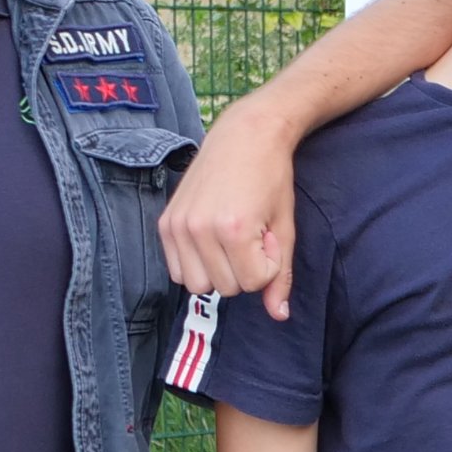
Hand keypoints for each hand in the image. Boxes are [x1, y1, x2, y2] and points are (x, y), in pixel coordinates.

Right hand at [160, 108, 302, 318]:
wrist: (245, 135)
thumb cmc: (272, 178)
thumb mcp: (285, 226)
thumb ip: (281, 275)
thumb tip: (279, 315)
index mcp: (232, 229)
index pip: (253, 284)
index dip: (268, 264)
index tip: (268, 235)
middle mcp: (198, 229)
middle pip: (224, 288)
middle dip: (243, 270)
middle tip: (251, 234)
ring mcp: (177, 226)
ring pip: (197, 285)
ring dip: (218, 271)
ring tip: (231, 238)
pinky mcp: (165, 223)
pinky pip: (177, 270)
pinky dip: (197, 263)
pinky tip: (212, 238)